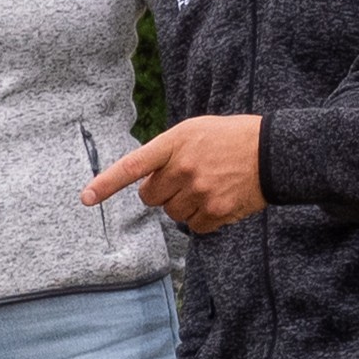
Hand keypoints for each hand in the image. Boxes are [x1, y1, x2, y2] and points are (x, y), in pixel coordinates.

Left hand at [83, 114, 268, 232]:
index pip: (132, 166)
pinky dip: (203, 219)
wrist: (273, 151)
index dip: (106, 184)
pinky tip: (218, 200)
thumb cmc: (230, 138)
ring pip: (172, 213)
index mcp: (174, 143)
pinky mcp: (216, 211)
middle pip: (150, 197)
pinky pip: (194, 227)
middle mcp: (183, 168)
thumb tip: (146, 180)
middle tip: (184, 179)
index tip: (85, 198)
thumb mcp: (194, 131)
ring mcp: (200, 191)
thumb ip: (167, 152)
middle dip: (162, 191)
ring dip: (183, 205)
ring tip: (207, 186)